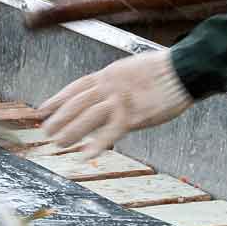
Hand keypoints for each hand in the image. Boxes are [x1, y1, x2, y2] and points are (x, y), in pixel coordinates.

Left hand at [40, 48, 191, 158]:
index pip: (76, 87)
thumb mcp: (131, 70)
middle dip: (59, 117)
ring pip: (88, 117)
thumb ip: (116, 82)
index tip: (43, 109)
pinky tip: (86, 155)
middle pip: (77, 103)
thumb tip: (105, 91)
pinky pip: (111, 132)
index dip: (58, 99)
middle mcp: (109, 86)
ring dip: (71, 131)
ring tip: (58, 143)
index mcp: (108, 74)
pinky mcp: (134, 115)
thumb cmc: (163, 71)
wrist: (184, 70)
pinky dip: (97, 144)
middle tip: (45, 130)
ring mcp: (120, 100)